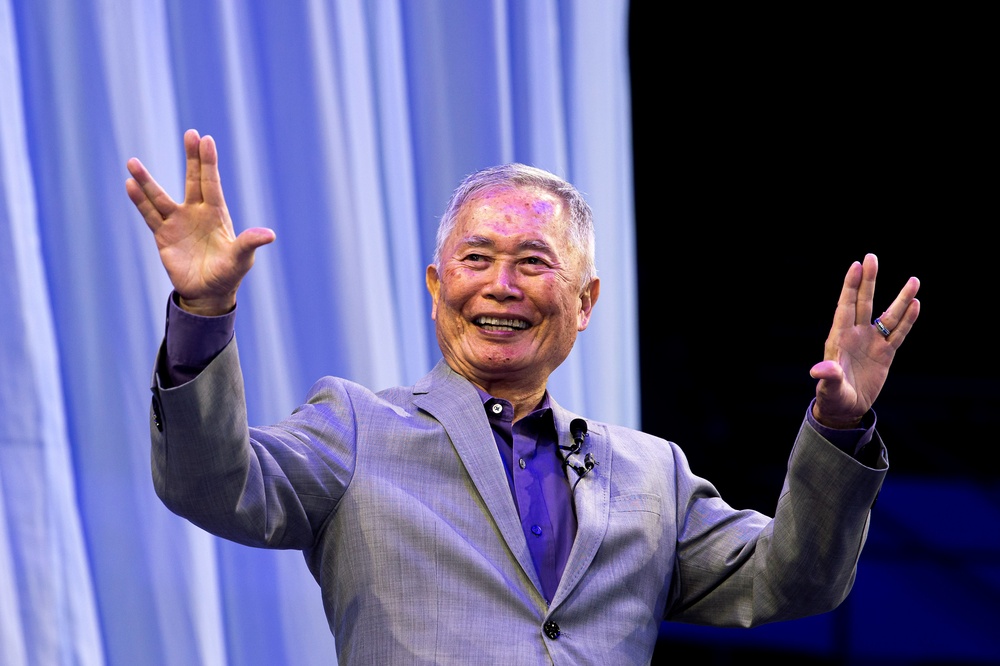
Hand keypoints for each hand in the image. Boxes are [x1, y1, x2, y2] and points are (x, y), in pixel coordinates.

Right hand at [125, 129, 274, 314]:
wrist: (208, 294)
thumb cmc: (228, 275)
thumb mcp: (241, 259)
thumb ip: (249, 244)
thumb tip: (270, 234)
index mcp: (217, 215)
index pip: (212, 183)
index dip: (208, 162)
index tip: (206, 139)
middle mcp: (196, 213)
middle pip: (193, 180)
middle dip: (192, 158)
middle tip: (190, 133)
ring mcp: (178, 223)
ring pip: (160, 197)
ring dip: (147, 180)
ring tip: (132, 162)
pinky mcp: (163, 236)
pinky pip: (149, 215)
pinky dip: (139, 201)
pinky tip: (129, 185)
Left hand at [810, 253, 920, 427]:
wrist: (846, 409)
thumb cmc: (833, 398)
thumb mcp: (829, 389)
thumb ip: (827, 378)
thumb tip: (820, 370)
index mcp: (839, 338)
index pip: (845, 306)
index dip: (850, 286)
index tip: (856, 265)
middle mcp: (856, 335)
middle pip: (864, 302)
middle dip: (868, 281)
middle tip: (872, 257)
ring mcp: (872, 343)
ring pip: (888, 316)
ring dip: (900, 299)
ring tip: (914, 280)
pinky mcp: (885, 354)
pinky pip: (898, 333)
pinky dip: (908, 320)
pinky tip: (916, 304)